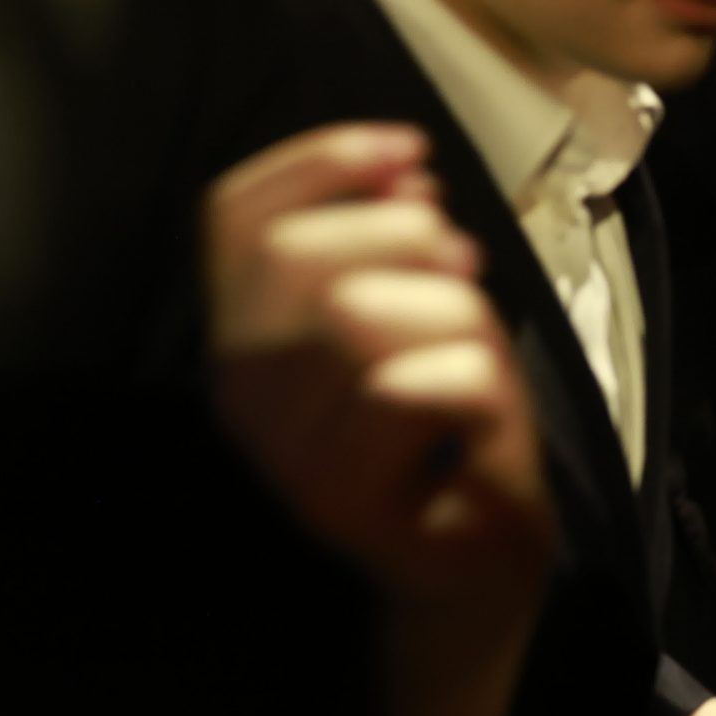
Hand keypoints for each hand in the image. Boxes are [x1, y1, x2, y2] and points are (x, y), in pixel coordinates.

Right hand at [206, 123, 550, 604]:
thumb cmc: (448, 427)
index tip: (412, 152)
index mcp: (239, 336)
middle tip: (463, 265)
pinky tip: (483, 418)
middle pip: (295, 253)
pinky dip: (481, 382)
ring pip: (365, 313)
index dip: (322, 160)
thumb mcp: (420, 308)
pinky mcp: (345, 501)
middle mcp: (239, 392)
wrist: (471, 563)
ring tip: (475, 352)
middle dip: (405, 235)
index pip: (232, 215)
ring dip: (455, 313)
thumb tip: (403, 165)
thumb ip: (395, 238)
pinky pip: (422, 389)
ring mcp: (284, 452)